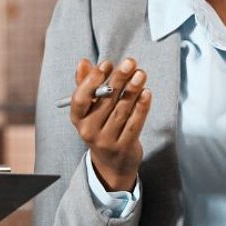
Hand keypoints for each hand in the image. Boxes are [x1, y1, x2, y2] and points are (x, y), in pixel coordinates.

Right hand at [69, 57, 149, 192]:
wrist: (112, 163)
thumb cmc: (101, 125)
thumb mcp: (90, 108)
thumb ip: (86, 84)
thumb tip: (83, 62)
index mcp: (78, 118)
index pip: (80, 98)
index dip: (93, 80)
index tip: (107, 63)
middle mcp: (89, 130)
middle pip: (105, 101)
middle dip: (119, 79)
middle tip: (130, 62)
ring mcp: (107, 140)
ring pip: (122, 110)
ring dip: (133, 90)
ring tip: (141, 74)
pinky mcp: (124, 146)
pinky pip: (134, 123)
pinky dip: (141, 107)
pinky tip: (147, 93)